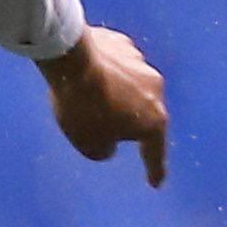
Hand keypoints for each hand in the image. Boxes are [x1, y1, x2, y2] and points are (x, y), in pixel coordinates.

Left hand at [40, 26, 168, 186]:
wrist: (70, 57)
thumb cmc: (82, 108)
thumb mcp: (89, 145)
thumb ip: (105, 150)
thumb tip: (109, 142)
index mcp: (154, 120)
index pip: (154, 152)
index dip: (154, 170)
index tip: (155, 183)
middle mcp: (156, 90)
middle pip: (145, 113)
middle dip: (131, 123)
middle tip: (112, 130)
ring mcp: (141, 63)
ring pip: (132, 86)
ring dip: (118, 94)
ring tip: (93, 98)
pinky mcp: (122, 43)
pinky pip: (117, 65)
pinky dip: (108, 72)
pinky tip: (89, 73)